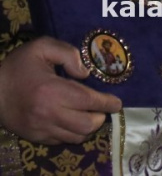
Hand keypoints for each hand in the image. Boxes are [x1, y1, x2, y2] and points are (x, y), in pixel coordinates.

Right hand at [0, 36, 121, 143]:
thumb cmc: (18, 66)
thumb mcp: (41, 47)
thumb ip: (68, 53)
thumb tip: (86, 73)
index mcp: (52, 90)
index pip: (89, 102)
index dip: (107, 103)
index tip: (117, 102)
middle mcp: (49, 113)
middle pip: (87, 124)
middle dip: (100, 116)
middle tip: (102, 107)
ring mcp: (42, 128)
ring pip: (77, 137)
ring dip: (89, 127)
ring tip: (90, 114)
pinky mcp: (36, 137)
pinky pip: (62, 141)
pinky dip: (73, 133)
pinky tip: (73, 121)